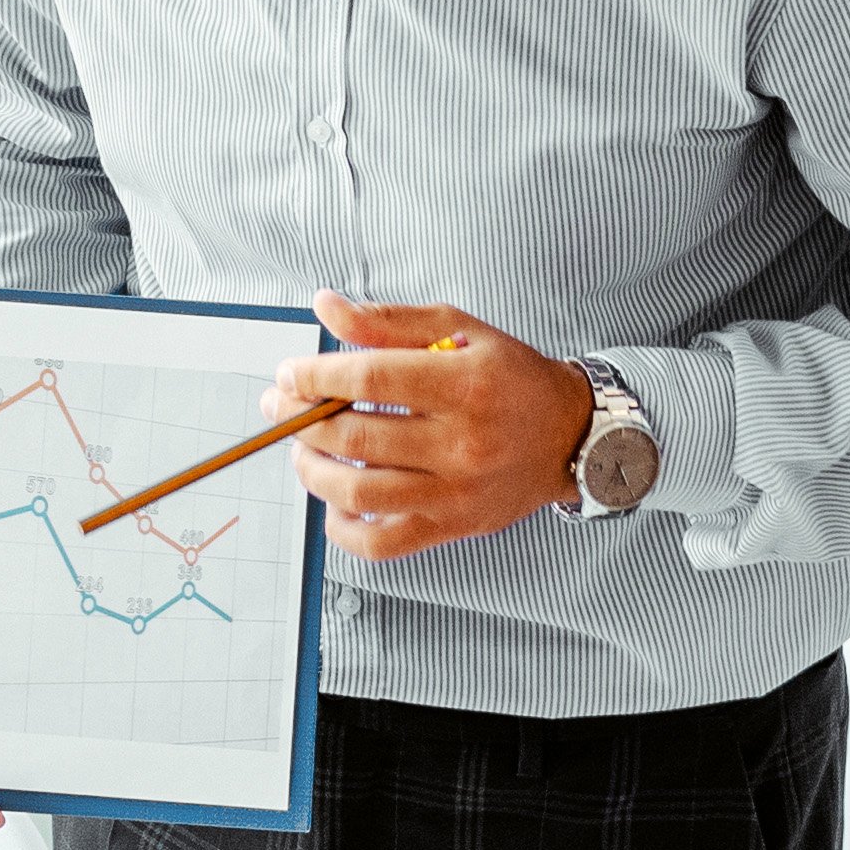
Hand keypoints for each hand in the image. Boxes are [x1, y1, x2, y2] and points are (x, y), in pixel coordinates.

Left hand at [277, 301, 598, 563]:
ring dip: (311, 470)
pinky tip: (334, 500)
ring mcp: (456, 492)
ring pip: (358, 492)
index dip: (316, 377)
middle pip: (355, 438)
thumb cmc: (509, 377)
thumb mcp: (458, 329)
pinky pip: (380, 542)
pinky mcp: (452, 527)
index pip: (371, 380)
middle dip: (300, 421)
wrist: (569, 434)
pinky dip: (342, 527)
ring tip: (302, 449)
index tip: (289, 374)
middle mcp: (463, 443)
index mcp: (465, 384)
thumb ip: (387, 320)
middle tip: (281, 407)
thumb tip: (325, 307)